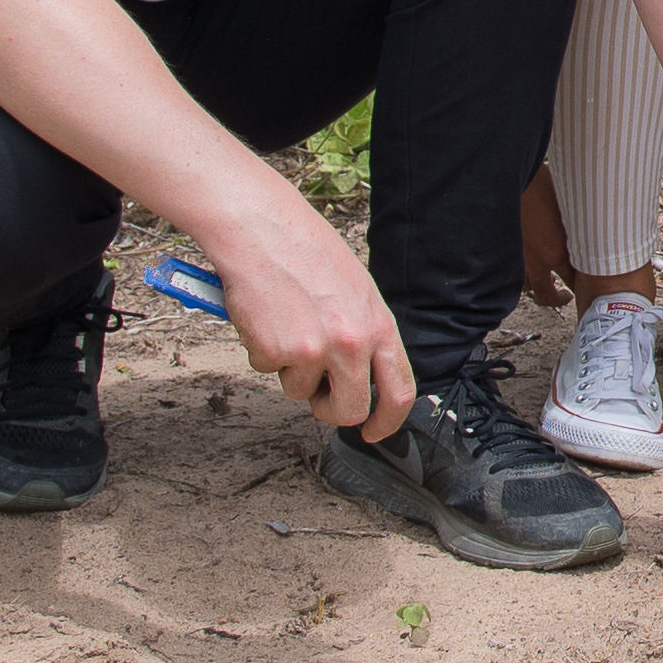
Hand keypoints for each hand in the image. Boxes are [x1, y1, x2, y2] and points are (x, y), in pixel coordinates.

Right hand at [214, 210, 417, 441]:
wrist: (262, 231)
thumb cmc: (308, 254)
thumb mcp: (357, 293)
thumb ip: (364, 335)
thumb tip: (362, 376)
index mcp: (379, 326)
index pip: (400, 390)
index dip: (388, 420)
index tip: (374, 431)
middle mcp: (352, 343)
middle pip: (349, 411)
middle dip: (331, 410)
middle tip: (317, 394)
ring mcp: (314, 350)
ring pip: (300, 392)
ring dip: (290, 370)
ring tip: (286, 325)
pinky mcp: (276, 351)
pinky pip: (267, 370)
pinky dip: (262, 351)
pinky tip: (265, 316)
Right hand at [517, 166, 573, 308]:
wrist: (512, 176)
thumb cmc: (545, 185)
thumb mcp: (572, 209)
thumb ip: (580, 229)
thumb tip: (592, 235)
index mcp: (557, 252)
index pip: (573, 281)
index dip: (581, 286)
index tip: (587, 286)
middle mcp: (535, 261)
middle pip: (547, 295)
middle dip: (557, 299)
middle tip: (565, 296)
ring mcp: (516, 257)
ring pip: (526, 286)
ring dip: (536, 285)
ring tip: (543, 279)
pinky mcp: (503, 250)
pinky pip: (510, 272)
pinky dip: (518, 274)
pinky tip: (524, 265)